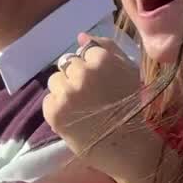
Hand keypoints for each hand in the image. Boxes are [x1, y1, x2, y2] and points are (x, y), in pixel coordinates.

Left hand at [43, 33, 149, 176]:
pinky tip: (75, 117)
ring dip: (65, 90)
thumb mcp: (129, 72)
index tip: (104, 83)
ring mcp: (66, 93)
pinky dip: (59, 107)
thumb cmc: (134, 108)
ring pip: (56, 80)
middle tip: (92, 96)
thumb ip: (107, 48)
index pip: (85, 52)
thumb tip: (80, 35)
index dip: (94, 67)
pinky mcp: (53, 112)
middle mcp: (82, 73)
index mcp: (103, 59)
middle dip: (77, 77)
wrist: (129, 147)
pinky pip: (49, 99)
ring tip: (82, 107)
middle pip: (68, 64)